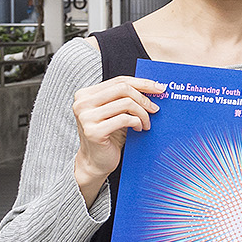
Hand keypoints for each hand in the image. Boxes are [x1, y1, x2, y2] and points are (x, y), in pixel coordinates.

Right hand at [72, 76, 164, 204]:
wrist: (96, 161)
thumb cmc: (109, 135)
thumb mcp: (115, 112)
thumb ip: (125, 97)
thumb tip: (154, 86)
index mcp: (85, 95)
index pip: (119, 81)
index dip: (142, 83)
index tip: (159, 88)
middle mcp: (82, 103)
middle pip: (123, 89)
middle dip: (144, 98)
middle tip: (155, 109)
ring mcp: (86, 117)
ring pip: (126, 103)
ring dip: (143, 114)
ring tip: (146, 123)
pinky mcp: (93, 131)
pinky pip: (125, 119)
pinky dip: (137, 123)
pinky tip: (139, 129)